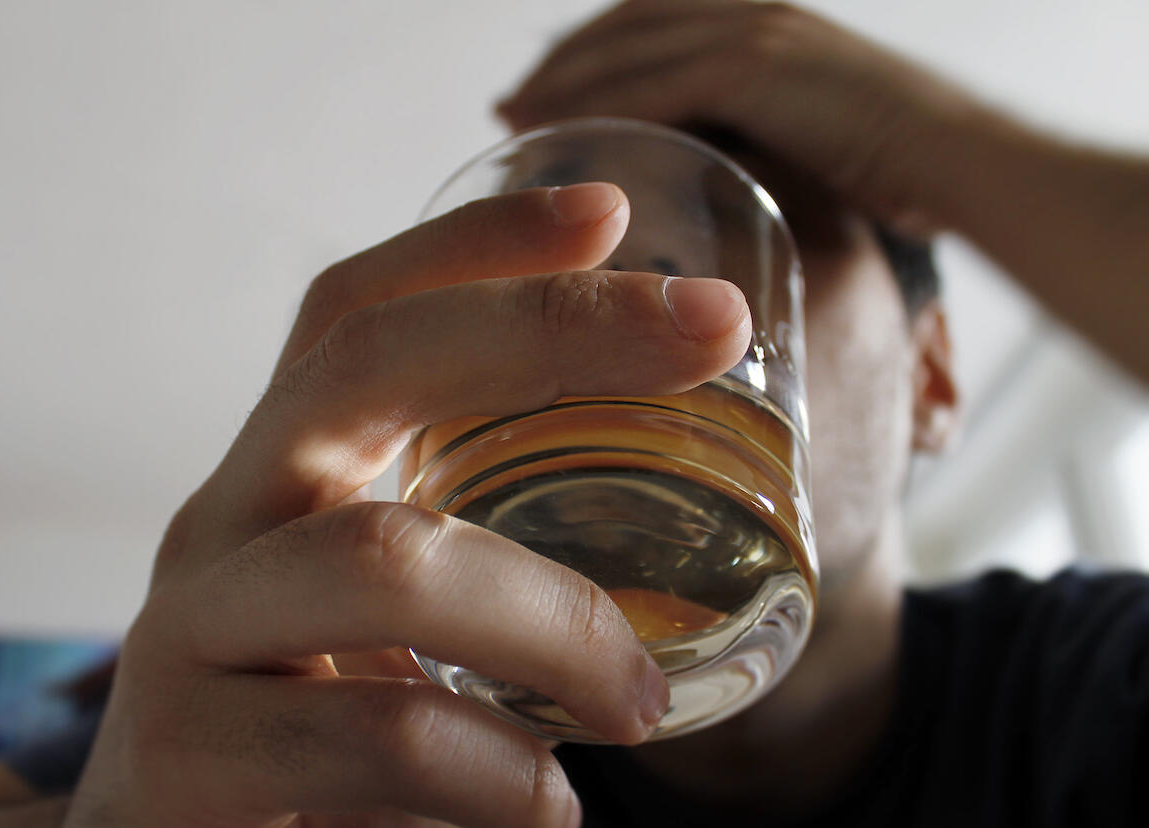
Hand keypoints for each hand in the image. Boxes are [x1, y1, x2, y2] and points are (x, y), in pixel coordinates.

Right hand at [64, 183, 751, 826]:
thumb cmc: (307, 736)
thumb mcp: (381, 623)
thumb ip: (469, 559)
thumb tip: (672, 501)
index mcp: (279, 479)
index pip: (353, 316)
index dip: (474, 244)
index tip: (610, 209)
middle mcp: (220, 525)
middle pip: (361, 366)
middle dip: (549, 326)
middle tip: (712, 328)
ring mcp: (188, 634)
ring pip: (389, 559)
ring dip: (559, 626)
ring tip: (635, 705)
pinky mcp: (182, 761)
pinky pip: (388, 734)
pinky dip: (503, 773)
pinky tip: (543, 807)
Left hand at [498, 0, 979, 234]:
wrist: (961, 162)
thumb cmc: (900, 168)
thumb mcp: (818, 140)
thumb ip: (762, 143)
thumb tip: (717, 184)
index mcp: (762, 24)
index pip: (652, 21)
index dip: (591, 52)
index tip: (544, 90)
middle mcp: (750, 12)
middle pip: (625, 24)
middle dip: (562, 62)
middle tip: (508, 105)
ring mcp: (753, 33)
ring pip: (628, 50)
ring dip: (563, 84)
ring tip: (513, 119)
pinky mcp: (756, 70)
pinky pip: (655, 87)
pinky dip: (600, 111)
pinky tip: (557, 136)